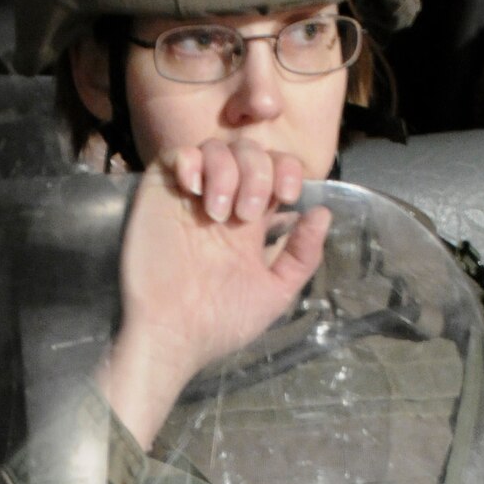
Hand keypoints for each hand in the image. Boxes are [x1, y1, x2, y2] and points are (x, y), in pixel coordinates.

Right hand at [96, 140, 330, 448]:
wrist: (171, 335)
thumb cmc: (221, 323)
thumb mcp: (275, 293)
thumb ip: (302, 255)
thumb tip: (322, 213)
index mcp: (252, 224)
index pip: (276, 172)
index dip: (287, 170)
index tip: (288, 194)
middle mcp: (224, 203)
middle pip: (251, 153)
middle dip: (258, 173)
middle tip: (246, 215)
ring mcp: (191, 198)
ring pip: (217, 147)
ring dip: (227, 171)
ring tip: (217, 213)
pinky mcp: (160, 195)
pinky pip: (177, 154)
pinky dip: (191, 161)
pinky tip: (194, 190)